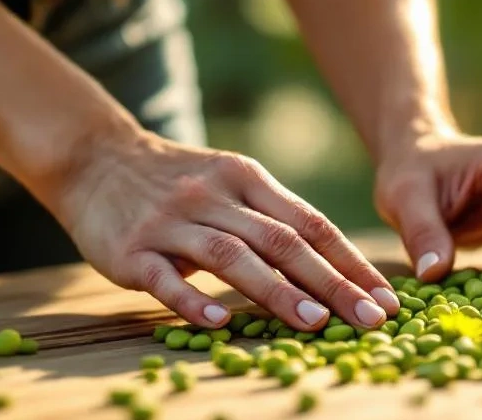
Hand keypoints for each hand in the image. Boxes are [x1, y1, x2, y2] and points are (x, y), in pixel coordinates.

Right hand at [43, 120, 399, 330]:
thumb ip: (273, 217)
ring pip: (232, 256)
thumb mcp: (230, 181)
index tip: (385, 298)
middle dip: (332, 283)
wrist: (97, 159)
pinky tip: (217, 322)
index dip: (350, 262)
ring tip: (314, 322)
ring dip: (276, 291)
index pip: (311, 223)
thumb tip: (335, 266)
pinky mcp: (132, 249)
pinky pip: (165, 277)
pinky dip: (192, 299)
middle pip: (282, 241)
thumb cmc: (177, 182)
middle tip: (368, 318)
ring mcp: (172, 222)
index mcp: (247, 178)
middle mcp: (215, 196)